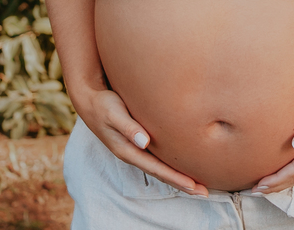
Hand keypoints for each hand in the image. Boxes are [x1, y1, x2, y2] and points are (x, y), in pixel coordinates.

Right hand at [74, 87, 209, 196]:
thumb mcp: (114, 113)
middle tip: (204, 193)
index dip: (175, 178)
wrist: (89, 101)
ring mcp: (135, 150)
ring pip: (160, 168)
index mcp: (128, 150)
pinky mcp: (138, 143)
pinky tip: (181, 166)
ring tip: (198, 186)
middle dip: (182, 184)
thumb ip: (128, 127)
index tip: (193, 186)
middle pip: (161, 173)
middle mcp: (133, 153)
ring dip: (178, 177)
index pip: (156, 169)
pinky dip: (171, 166)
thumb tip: (144, 142)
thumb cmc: (103, 105)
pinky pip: (157, 159)